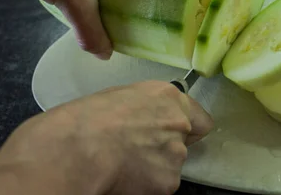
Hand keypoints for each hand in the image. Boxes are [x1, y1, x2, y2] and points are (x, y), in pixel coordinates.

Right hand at [0, 81, 213, 194]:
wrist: (79, 148)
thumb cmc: (88, 118)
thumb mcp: (123, 96)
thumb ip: (148, 107)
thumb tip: (148, 117)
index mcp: (169, 97)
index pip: (200, 119)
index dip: (188, 128)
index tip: (175, 133)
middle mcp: (179, 124)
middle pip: (184, 142)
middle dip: (166, 147)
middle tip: (138, 150)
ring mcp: (176, 154)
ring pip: (171, 164)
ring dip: (155, 166)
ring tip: (124, 162)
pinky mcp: (168, 181)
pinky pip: (161, 185)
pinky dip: (146, 184)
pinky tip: (124, 176)